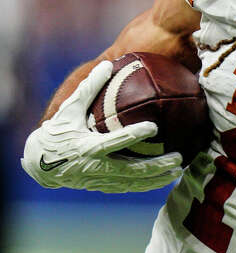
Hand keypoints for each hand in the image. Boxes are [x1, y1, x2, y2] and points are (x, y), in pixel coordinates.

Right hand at [22, 60, 182, 192]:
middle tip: (179, 157)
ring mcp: (99, 180)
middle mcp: (95, 167)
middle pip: (132, 169)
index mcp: (87, 147)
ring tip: (178, 170)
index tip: (154, 126)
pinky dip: (148, 185)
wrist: (39, 164)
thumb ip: (89, 88)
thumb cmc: (57, 132)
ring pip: (134, 183)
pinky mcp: (102, 187)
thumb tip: (108, 64)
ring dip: (157, 179)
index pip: (115, 141)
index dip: (134, 135)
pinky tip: (165, 179)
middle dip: (157, 165)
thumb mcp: (69, 109)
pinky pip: (129, 188)